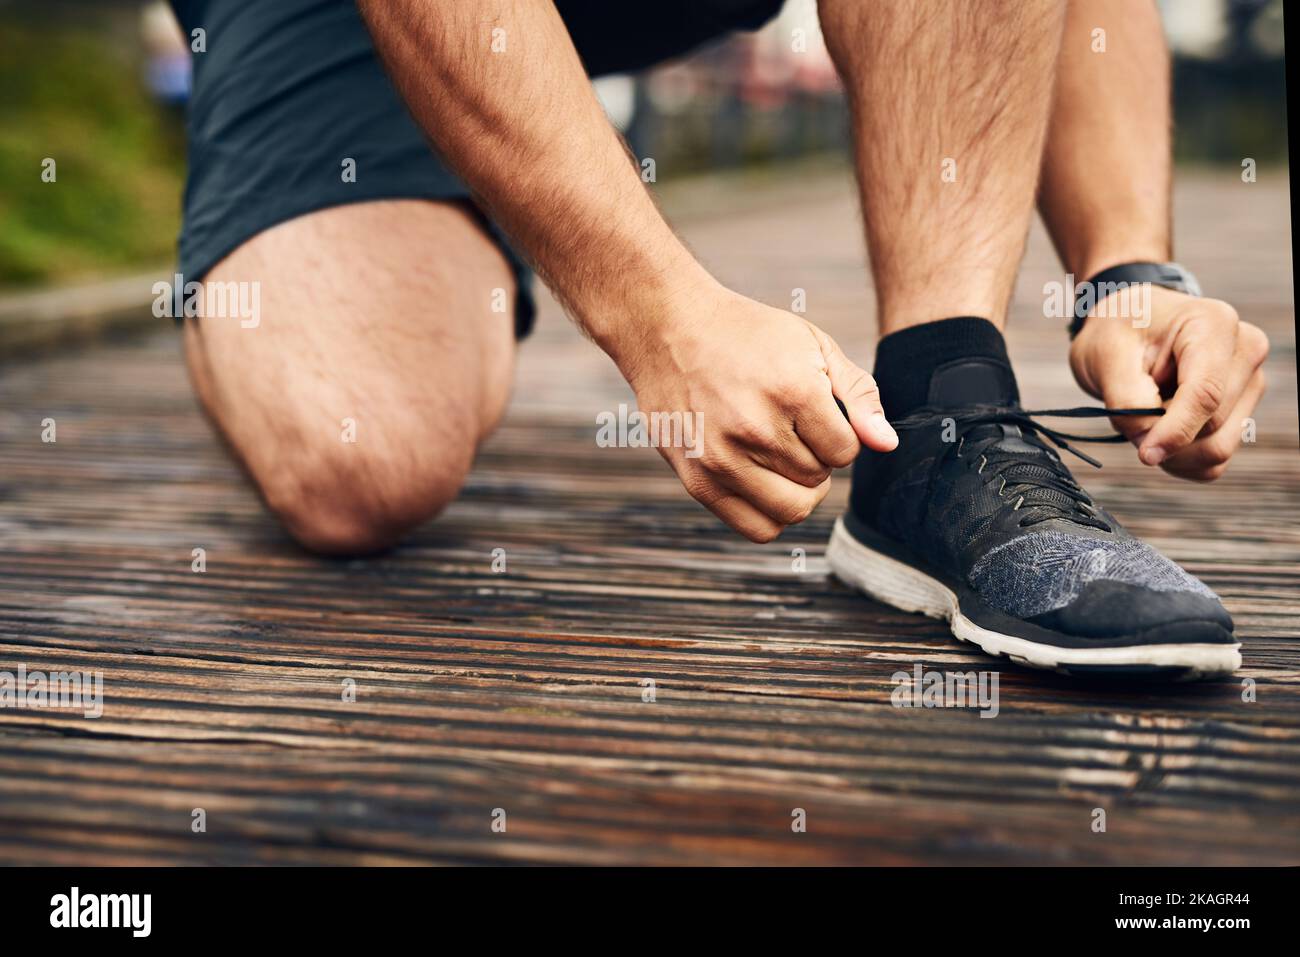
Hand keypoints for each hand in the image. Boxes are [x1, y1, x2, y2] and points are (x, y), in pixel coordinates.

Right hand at [614, 285, 897, 541]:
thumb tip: (887, 446)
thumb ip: (858, 395)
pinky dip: (773, 513)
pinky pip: (758, 528)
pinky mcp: (698, 481)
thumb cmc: (747, 334)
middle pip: (819, 480)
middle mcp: (756, 429)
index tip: (816, 414)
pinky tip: (764, 481)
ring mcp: (722, 459)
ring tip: (779, 454)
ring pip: (793, 509)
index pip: (846, 451)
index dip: (840, 434)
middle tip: (792, 429)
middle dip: (817, 459)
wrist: (667, 329)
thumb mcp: (812, 345)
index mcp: (791, 390)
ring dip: (796, 487)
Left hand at [1069, 285, 1268, 480]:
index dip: (1176, 431)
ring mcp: (1249, 384)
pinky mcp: (1243, 413)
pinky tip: (1159, 436)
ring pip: (1217, 450)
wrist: (1130, 328)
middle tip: (1129, 414)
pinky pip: (1215, 462)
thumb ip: (1126, 400)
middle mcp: (1245, 352)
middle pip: (1212, 425)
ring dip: (1172, 451)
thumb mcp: (1106, 355)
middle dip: (1163, 434)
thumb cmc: (1119, 333)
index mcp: (1214, 324)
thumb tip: (1151, 446)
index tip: (1145, 454)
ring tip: (1145, 419)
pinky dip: (1181, 460)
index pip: (1206, 393)